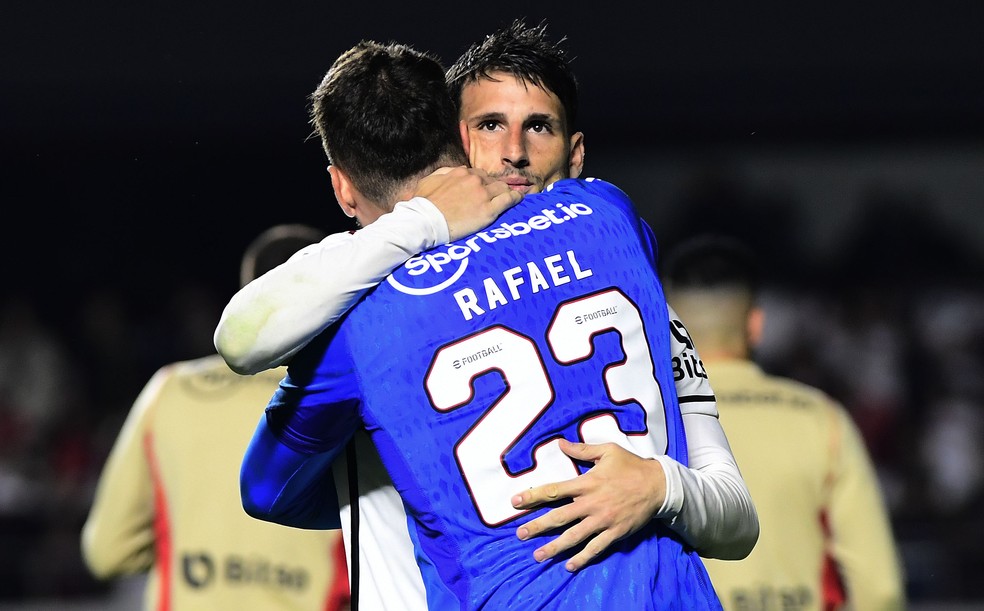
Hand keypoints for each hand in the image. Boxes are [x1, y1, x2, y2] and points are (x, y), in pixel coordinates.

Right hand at [414, 166, 521, 240]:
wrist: (425, 221)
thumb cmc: (423, 204)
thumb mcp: (428, 181)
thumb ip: (444, 173)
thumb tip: (457, 171)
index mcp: (461, 172)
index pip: (478, 174)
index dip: (482, 182)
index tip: (483, 189)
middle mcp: (474, 180)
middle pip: (491, 181)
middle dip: (493, 188)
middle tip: (494, 197)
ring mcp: (483, 194)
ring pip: (502, 188)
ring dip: (505, 192)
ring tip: (510, 197)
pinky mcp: (489, 210)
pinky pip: (509, 200)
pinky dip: (515, 198)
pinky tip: (519, 199)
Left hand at [511, 439, 666, 571]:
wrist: (658, 485)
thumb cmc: (631, 466)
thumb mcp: (607, 451)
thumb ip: (582, 450)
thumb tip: (560, 443)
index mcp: (587, 483)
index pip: (554, 491)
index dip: (532, 496)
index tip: (515, 502)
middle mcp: (591, 504)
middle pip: (558, 517)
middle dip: (537, 526)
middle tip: (520, 534)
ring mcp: (602, 520)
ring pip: (573, 537)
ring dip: (554, 547)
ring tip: (538, 555)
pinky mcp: (614, 533)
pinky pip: (595, 548)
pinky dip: (582, 558)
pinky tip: (570, 565)